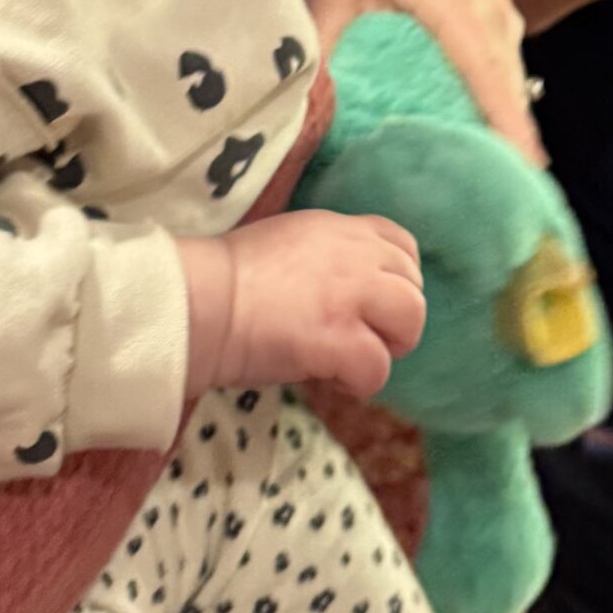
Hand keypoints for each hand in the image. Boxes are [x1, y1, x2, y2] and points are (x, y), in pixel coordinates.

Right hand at [184, 211, 425, 401]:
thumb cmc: (224, 280)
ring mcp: (351, 295)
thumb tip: (342, 293)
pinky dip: (358, 383)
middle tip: (358, 340)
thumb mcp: (285, 244)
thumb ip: (324, 259)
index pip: (402, 245)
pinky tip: (328, 379)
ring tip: (350, 361)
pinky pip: (378, 368)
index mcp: (338, 229)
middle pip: (414, 286)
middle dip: (394, 320)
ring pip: (411, 321)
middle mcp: (354, 254)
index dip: (398, 279)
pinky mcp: (340, 338)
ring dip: (386, 348)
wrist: (198, 302)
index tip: (374, 305)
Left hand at [303, 0, 544, 162]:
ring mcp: (495, 6)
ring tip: (508, 178)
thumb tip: (301, 102)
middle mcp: (485, 7)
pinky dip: (505, 94)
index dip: (507, 124)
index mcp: (451, 4)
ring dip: (512, 119)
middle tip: (515, 197)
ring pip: (512, 74)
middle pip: (509, 84)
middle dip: (516, 139)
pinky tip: (494, 129)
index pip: (486, 75)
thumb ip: (320, 40)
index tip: (526, 169)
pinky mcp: (495, 6)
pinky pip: (508, 59)